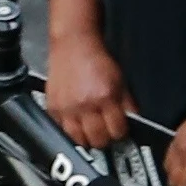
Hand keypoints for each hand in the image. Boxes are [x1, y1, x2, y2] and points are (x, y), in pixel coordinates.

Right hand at [43, 20, 129, 147]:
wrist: (73, 44)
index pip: (117, 131)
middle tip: (105, 130)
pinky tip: (76, 122)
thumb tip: (133, 122)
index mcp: (105, 97)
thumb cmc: (96, 59)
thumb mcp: (120, 79)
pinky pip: (61, 131)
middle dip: (104, 138)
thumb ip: (126, 103)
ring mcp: (66, 108)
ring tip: (90, 128)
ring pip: (78, 141)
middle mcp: (85, 105)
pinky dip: (69, 130)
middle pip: (98, 141)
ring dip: (86, 138)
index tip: (119, 129)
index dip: (120, 132)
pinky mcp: (52, 108)